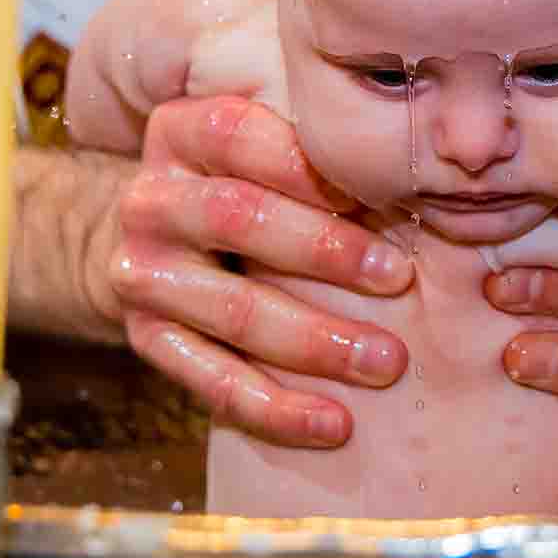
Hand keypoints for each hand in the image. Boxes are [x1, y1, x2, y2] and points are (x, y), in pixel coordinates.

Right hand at [97, 95, 414, 446]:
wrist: (160, 240)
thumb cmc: (246, 183)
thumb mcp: (264, 146)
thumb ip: (315, 148)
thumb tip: (416, 177)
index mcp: (179, 132)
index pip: (238, 136)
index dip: (307, 165)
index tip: (377, 193)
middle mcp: (151, 200)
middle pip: (237, 218)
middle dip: (325, 250)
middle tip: (401, 279)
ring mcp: (142, 274)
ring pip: (233, 309)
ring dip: (315, 340)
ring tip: (386, 362)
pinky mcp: (146, 340)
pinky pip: (212, 382)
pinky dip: (277, 408)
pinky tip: (335, 424)